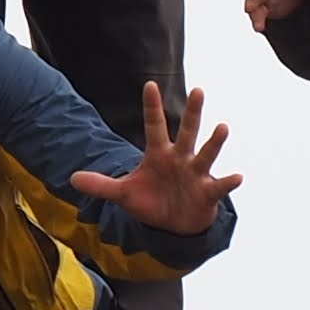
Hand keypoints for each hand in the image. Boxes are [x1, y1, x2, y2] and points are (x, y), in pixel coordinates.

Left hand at [69, 82, 239, 238]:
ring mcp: (196, 174)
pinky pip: (219, 186)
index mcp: (159, 154)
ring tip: (222, 126)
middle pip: (186, 132)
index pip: (154, 125)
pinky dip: (228, 182)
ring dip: (214, 142)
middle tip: (199, 90)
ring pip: (206, 154)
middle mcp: (180, 159)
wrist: (174, 226)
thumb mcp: (124, 195)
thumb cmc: (152, 201)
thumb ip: (102, 185)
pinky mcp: (207, 193)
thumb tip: (72, 179)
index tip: (149, 84)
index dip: (152, 106)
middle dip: (192, 113)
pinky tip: (238, 176)